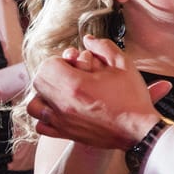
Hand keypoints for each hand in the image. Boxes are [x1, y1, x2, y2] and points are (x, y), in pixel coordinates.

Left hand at [28, 36, 171, 148]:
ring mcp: (63, 122)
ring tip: (60, 92)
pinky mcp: (66, 134)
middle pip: (38, 82)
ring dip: (43, 95)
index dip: (60, 60)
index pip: (47, 65)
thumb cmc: (132, 99)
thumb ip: (103, 47)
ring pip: (33, 106)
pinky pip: (41, 126)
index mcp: (75, 85)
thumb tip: (88, 39)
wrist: (140, 131)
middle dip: (51, 74)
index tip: (74, 63)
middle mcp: (63, 105)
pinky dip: (45, 117)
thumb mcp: (123, 65)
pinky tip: (60, 111)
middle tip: (70, 75)